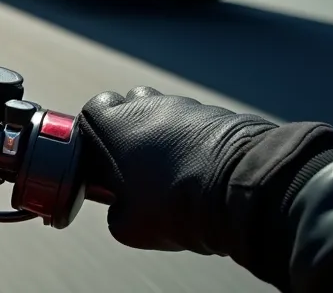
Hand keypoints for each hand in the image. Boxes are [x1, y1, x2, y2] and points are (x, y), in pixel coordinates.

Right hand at [78, 86, 276, 254]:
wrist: (241, 192)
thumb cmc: (174, 205)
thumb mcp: (128, 227)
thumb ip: (115, 212)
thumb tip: (121, 210)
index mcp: (111, 124)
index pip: (92, 111)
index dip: (96, 135)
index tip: (103, 160)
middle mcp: (145, 105)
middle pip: (130, 107)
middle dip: (131, 131)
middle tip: (138, 167)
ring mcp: (184, 106)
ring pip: (166, 115)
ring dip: (166, 137)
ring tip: (177, 173)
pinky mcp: (219, 114)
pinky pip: (199, 125)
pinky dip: (197, 143)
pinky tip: (204, 172)